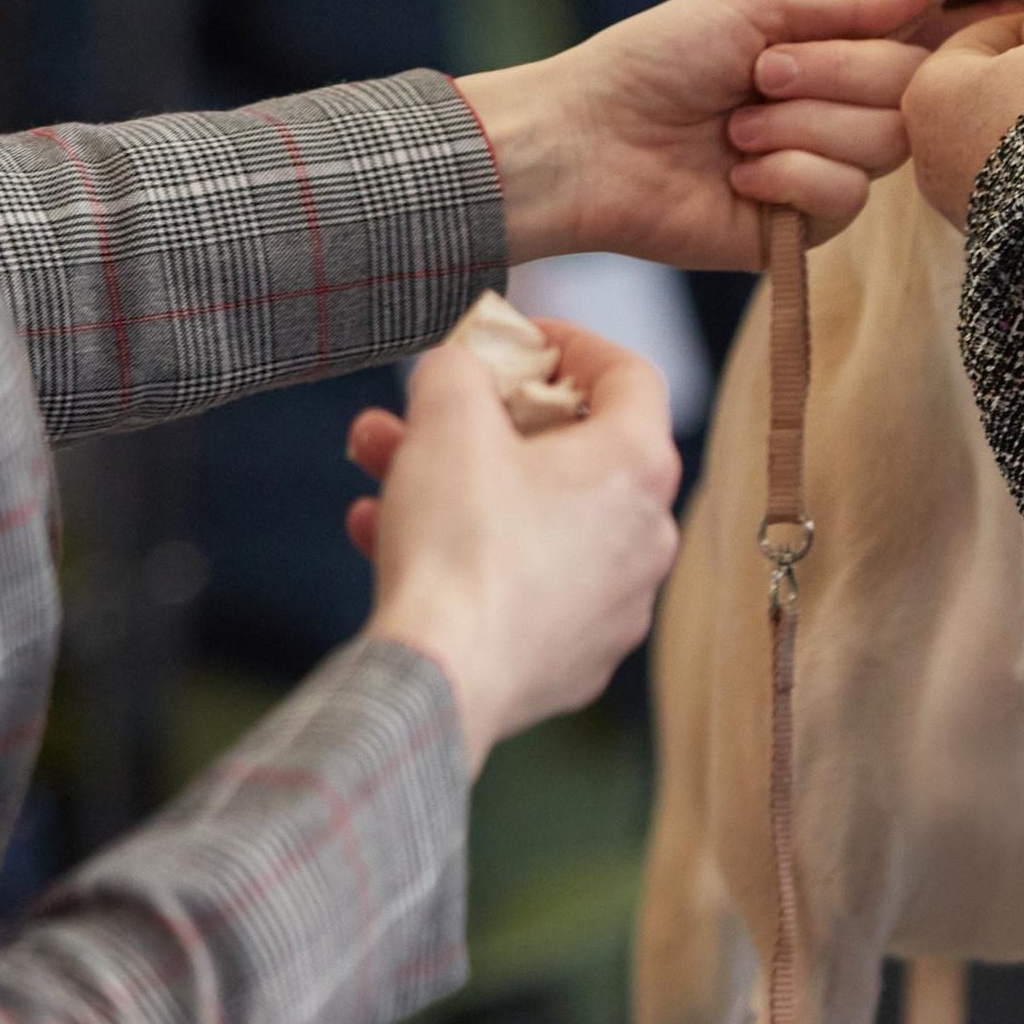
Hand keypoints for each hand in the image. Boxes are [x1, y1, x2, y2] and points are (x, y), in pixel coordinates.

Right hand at [351, 320, 680, 771]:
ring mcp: (616, 603)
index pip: (628, 374)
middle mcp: (647, 534)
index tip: (519, 339)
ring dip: (456, 484)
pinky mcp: (574, 658)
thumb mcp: (447, 420)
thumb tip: (460, 365)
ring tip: (376, 465)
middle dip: (483, 422)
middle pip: (569, 451)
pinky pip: (522, 583)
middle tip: (423, 408)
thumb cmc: (458, 543)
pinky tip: (382, 538)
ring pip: (534, 518)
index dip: (572, 344)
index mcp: (639, 465)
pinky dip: (465, 554)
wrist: (438, 684)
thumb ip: (458, 370)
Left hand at [455, 0, 943, 270]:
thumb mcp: (752, 5)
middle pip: (914, 90)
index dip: (957, 31)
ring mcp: (826, 171)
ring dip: (805, 127)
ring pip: (886, 144)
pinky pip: (847, 198)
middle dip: (840, 73)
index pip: (921, 41)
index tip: (1002, 9)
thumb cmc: (656, 60)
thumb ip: (846, 4)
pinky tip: (740, 177)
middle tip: (764, 74)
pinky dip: (791, 176)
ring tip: (737, 130)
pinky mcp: (805, 231)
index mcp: (831, 53)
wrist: (590, 142)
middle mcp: (840, 111)